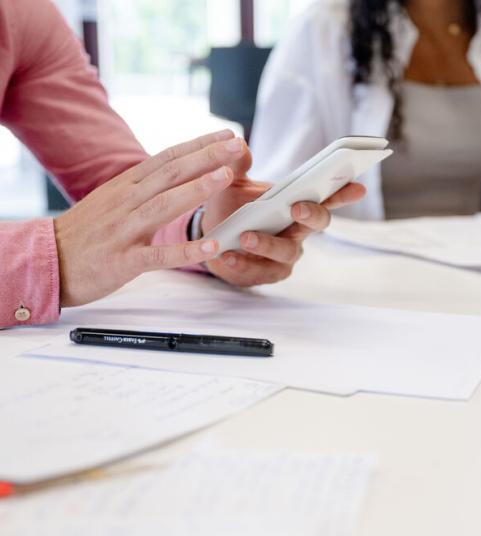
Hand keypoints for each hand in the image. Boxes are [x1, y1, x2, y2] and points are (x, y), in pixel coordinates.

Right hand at [54, 130, 248, 306]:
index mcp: (126, 185)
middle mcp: (126, 201)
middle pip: (171, 173)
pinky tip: (213, 247)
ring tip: (226, 178)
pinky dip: (187, 251)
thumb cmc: (87, 232)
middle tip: (238, 146)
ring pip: (164, 204)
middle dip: (206, 157)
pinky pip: (159, 255)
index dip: (199, 145)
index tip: (228, 135)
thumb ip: (144, 186)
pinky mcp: (123, 260)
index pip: (168, 158)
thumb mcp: (114, 199)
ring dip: (197, 189)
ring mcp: (124, 229)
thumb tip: (178, 171)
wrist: (46, 261)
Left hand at [202, 177, 365, 286]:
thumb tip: (239, 145)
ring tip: (246, 237)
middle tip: (297, 207)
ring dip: (268, 244)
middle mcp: (298, 231)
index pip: (326, 197)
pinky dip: (243, 263)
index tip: (359, 187)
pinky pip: (260, 272)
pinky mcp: (267, 274)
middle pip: (318, 223)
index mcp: (297, 205)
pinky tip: (228, 255)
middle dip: (312, 214)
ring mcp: (286, 255)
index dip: (344, 193)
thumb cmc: (232, 209)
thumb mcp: (232, 184)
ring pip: (288, 251)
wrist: (211, 241)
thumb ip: (236, 166)